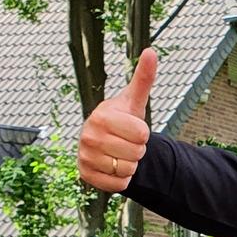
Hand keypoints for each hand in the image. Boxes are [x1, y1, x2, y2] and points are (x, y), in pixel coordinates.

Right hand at [79, 48, 157, 193]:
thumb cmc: (121, 120)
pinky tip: (113, 167)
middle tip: (126, 143)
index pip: (142, 135)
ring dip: (130, 165)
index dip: (143, 134)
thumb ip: (143, 79)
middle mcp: (88, 135)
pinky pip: (119, 184)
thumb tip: (151, 51)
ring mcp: (85, 156)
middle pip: (136, 153)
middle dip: (137, 150)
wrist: (104, 143)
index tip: (132, 129)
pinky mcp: (86, 175)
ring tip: (119, 154)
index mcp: (101, 116)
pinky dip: (122, 179)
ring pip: (128, 169)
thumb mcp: (133, 101)